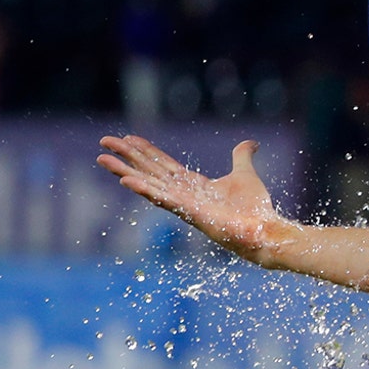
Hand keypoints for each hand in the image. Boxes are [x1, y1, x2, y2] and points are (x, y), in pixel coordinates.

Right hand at [98, 136, 283, 266]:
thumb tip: (251, 142)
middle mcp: (183, 194)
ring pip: (148, 183)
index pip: (163, 164)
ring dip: (125, 171)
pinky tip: (126, 180)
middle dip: (127, 156)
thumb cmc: (253, 208)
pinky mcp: (190, 213)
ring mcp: (184, 204)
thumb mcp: (245, 174)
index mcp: (192, 184)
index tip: (127, 137)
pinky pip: (163, 199)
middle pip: (149, 171)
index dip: (145, 151)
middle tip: (103, 142)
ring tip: (103, 160)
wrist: (265, 230)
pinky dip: (144, 189)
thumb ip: (242, 157)